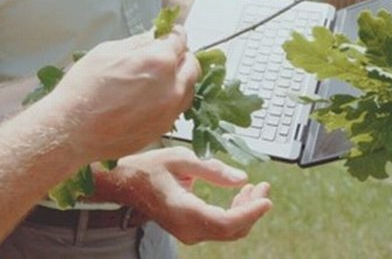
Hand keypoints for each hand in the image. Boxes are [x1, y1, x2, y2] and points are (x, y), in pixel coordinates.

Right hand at [43, 29, 198, 161]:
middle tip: (166, 54)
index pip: (179, 41)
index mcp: (158, 61)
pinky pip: (176, 109)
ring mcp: (169, 112)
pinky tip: (152, 97)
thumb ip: (137, 43)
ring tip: (161, 77)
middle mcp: (171, 87)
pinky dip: (171, 99)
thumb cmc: (84, 88)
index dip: (174, 33)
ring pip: (189, 89)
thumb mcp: (107, 52)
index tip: (170, 33)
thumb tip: (154, 38)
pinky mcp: (161, 129)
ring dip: (180, 79)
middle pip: (192, 65)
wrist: (73, 130)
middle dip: (182, 56)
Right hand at [99, 147, 271, 243]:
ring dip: (245, 212)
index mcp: (183, 210)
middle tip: (264, 187)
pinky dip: (234, 214)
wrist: (124, 184)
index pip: (226, 222)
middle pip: (231, 229)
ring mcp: (188, 233)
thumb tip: (242, 179)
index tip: (267, 199)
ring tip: (254, 189)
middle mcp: (187, 228)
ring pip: (227, 231)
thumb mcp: (179, 158)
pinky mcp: (189, 230)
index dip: (250, 213)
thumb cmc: (148, 167)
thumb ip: (212, 169)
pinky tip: (239, 196)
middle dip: (252, 209)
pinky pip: (219, 228)